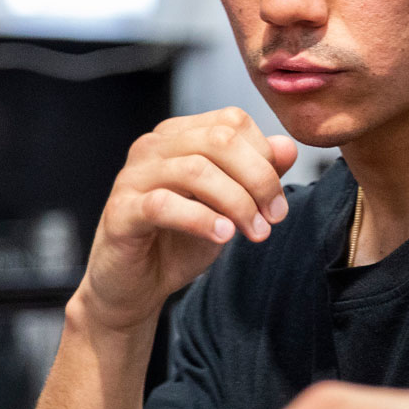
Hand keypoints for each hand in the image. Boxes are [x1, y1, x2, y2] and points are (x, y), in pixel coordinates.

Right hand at [78, 108, 297, 331]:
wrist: (136, 286)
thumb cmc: (179, 240)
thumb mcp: (227, 205)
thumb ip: (256, 173)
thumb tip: (287, 147)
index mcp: (179, 135)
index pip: (232, 122)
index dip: (265, 158)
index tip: (277, 200)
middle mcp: (153, 147)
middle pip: (219, 139)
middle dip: (258, 178)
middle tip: (274, 216)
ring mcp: (133, 177)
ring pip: (195, 170)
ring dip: (237, 203)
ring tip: (255, 232)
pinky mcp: (121, 211)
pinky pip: (163, 205)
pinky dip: (201, 219)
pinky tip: (223, 236)